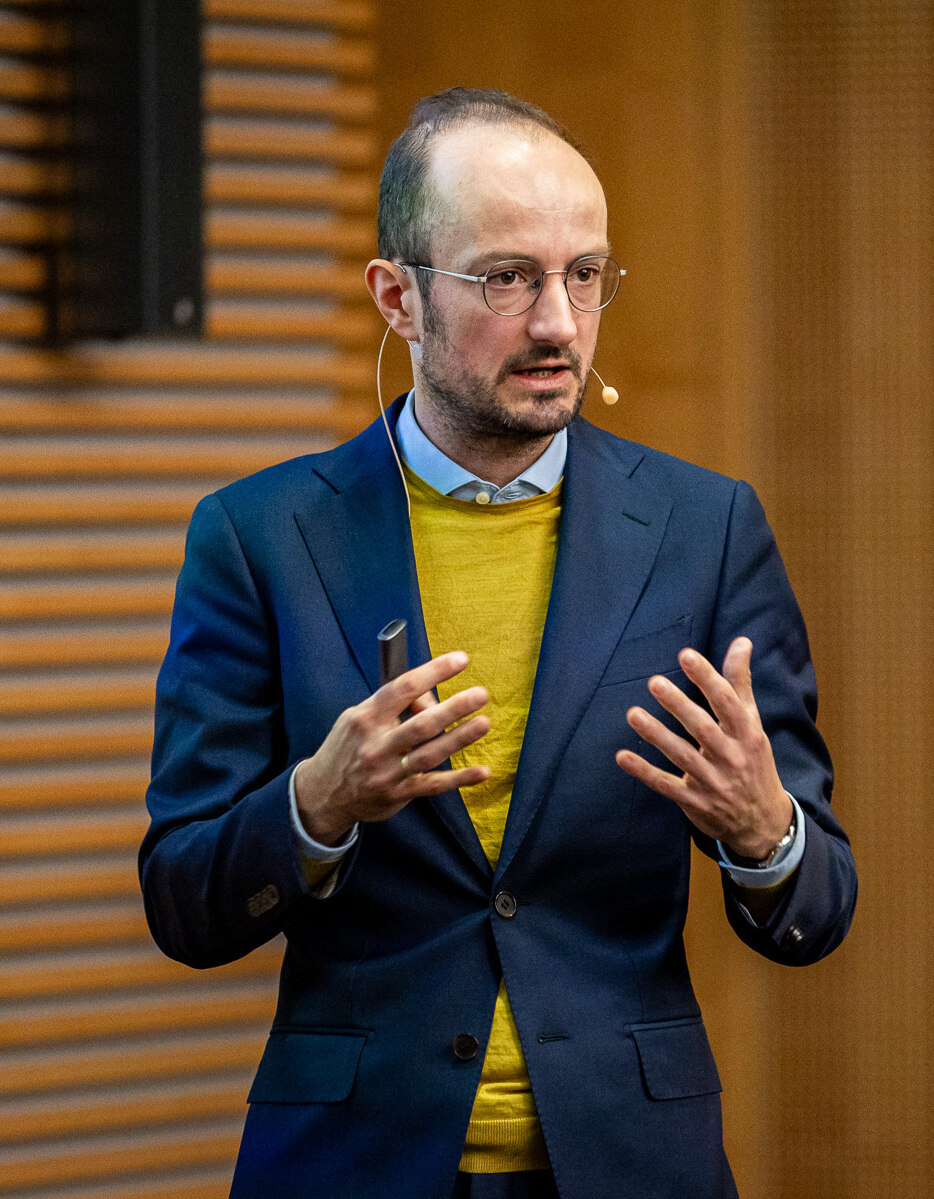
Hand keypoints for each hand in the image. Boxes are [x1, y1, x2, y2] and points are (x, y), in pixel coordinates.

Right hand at [294, 651, 489, 845]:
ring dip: (459, 739)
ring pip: (430, 754)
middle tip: (480, 694)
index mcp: (366, 718)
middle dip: (453, 708)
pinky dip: (459, 779)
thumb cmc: (348, 747)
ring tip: (484, 723)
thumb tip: (429, 696)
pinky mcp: (398, 794)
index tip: (460, 660)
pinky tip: (482, 772)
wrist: (323, 794)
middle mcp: (377, 745)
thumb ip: (391, 707)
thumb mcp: (357, 718)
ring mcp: (388, 772)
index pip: (403, 688)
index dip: (434, 671)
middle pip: (421, 724)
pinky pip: (433, 785)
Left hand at [615, 637, 791, 859]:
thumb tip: (741, 642)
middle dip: (679, 705)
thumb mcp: (752, 723)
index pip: (727, 702)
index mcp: (747, 733)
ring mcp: (712, 782)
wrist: (763, 822)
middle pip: (703, 728)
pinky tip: (622, 756)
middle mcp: (731, 757)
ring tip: (633, 714)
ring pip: (682, 756)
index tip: (686, 655)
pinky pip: (666, 785)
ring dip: (657, 735)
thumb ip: (740, 683)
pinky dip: (644, 772)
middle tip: (654, 682)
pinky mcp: (694, 802)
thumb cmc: (753, 761)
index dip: (707, 678)